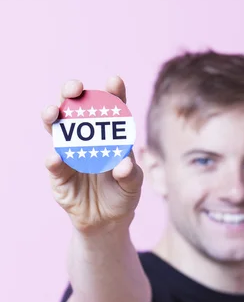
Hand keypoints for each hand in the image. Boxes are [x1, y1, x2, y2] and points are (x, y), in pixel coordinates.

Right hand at [42, 76, 142, 233]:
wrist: (106, 221)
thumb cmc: (122, 195)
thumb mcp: (133, 186)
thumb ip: (131, 175)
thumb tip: (124, 164)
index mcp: (109, 135)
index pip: (111, 109)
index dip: (113, 93)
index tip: (114, 81)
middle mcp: (86, 138)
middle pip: (75, 108)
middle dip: (72, 93)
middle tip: (75, 88)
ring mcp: (69, 153)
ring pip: (56, 128)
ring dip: (52, 117)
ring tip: (54, 113)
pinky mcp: (59, 174)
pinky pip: (54, 164)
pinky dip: (54, 159)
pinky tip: (56, 157)